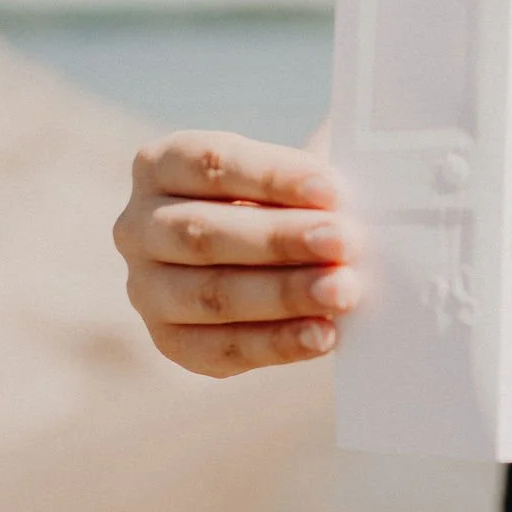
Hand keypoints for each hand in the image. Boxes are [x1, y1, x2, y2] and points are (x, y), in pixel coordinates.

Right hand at [112, 131, 361, 377]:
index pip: (212, 163)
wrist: (290, 256)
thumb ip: (324, 173)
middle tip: (344, 243)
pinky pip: (221, 348)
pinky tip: (325, 336)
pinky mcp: (172, 340)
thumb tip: (372, 169)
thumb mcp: (305, 173)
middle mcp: (139, 225)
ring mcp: (147, 287)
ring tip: (344, 291)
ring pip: (211, 294)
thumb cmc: (299, 200)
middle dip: (281, 240)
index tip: (334, 190)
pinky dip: (277, 343)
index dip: (273, 176)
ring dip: (283, 295)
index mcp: (162, 164)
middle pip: (204, 233)